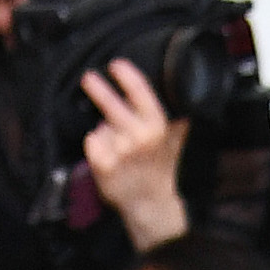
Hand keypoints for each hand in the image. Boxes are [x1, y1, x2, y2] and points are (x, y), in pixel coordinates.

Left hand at [81, 53, 187, 246]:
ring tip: (118, 145)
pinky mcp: (103, 165)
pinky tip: (107, 152)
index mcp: (156, 126)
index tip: (116, 65)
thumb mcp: (175, 140)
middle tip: (88, 78)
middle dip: (98, 90)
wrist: (150, 204)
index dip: (126, 75)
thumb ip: (177, 118)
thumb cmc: (161, 169)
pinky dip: (96, 143)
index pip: (139, 91)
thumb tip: (181, 94)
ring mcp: (119, 152)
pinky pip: (92, 140)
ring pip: (102, 125)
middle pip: (111, 105)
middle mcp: (138, 137)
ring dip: (106, 130)